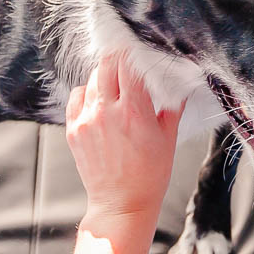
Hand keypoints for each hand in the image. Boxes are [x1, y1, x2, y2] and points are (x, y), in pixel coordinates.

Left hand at [65, 53, 183, 225]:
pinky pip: (76, 97)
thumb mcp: (168, 138)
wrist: (122, 203)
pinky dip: (86, 93)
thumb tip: (179, 85)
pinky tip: (98, 100)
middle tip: (126, 58)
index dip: (135, 53)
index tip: (139, 51)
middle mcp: (107, 112)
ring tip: (115, 84)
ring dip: (104, 76)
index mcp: (135, 111)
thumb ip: (172, 107)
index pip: (129, 64)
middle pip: (106, 65)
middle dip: (117, 57)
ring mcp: (87, 121)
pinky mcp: (74, 131)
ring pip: (91, 79)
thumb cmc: (150, 174)